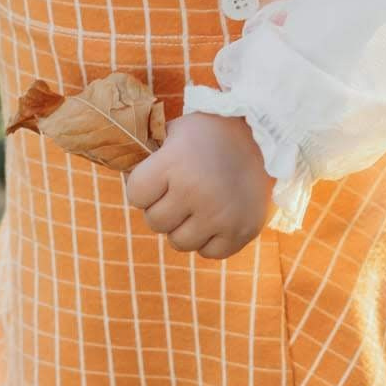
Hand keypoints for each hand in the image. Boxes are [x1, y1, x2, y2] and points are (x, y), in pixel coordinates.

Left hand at [123, 111, 273, 260]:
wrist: (262, 138)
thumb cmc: (209, 134)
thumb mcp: (174, 132)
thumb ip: (148, 157)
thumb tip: (122, 178)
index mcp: (173, 164)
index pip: (135, 195)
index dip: (142, 189)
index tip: (156, 180)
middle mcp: (195, 192)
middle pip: (155, 222)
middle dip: (162, 209)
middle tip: (178, 193)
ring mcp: (219, 215)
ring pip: (179, 243)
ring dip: (183, 227)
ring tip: (196, 206)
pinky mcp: (240, 232)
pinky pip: (208, 253)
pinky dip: (209, 239)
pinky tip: (215, 217)